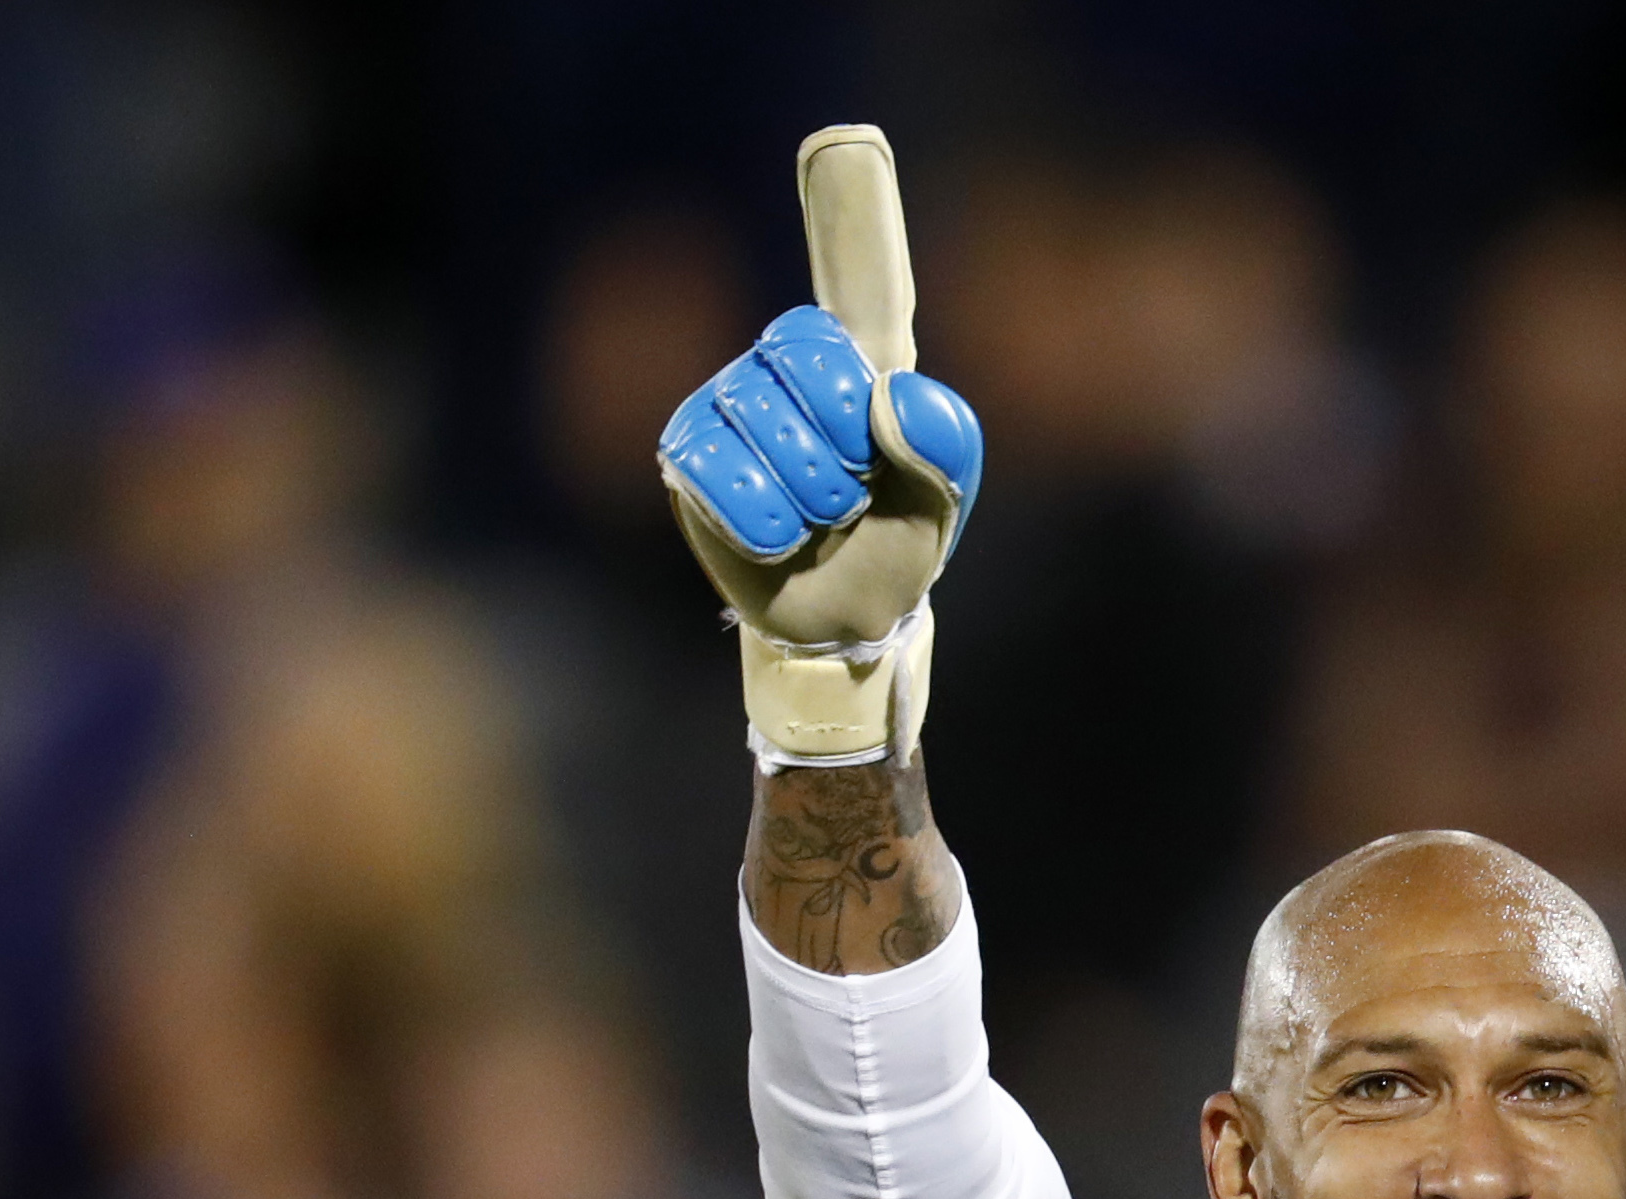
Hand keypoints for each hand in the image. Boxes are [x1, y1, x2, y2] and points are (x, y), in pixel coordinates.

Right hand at [661, 126, 983, 764]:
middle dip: (845, 443)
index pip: (862, 285)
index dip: (855, 216)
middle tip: (851, 496)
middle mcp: (790, 368)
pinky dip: (764, 525)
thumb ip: (939, 455)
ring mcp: (730, 401)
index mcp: (864, 369)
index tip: (848, 142)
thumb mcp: (934, 515)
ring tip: (816, 525)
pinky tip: (775, 537)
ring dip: (810, 501)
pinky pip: (722, 475)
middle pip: (815, 358)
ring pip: (770, 430)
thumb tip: (890, 398)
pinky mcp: (687, 448)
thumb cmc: (887, 560)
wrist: (831, 629)